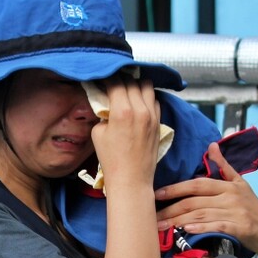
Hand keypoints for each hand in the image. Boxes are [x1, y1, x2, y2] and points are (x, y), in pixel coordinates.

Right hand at [90, 75, 160, 191]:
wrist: (131, 179)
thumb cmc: (111, 160)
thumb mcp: (98, 133)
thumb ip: (103, 113)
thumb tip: (106, 103)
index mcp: (122, 111)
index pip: (115, 82)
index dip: (107, 77)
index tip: (102, 78)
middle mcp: (140, 110)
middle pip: (132, 81)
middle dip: (121, 78)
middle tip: (113, 81)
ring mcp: (152, 116)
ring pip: (147, 86)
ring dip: (136, 84)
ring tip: (128, 87)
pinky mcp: (158, 122)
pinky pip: (155, 100)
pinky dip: (146, 96)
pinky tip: (138, 101)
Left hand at [153, 141, 257, 257]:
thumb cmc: (252, 206)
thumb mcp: (239, 183)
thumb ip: (224, 166)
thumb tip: (212, 145)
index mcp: (226, 185)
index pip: (196, 184)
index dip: (175, 188)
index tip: (156, 194)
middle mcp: (230, 196)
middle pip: (195, 201)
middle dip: (171, 209)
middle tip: (152, 216)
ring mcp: (235, 212)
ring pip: (202, 215)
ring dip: (179, 221)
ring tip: (162, 227)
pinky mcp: (241, 227)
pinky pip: (218, 226)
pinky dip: (201, 228)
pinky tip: (187, 230)